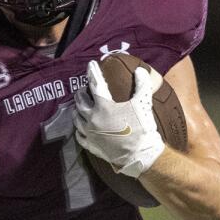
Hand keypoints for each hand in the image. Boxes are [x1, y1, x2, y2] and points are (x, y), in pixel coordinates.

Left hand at [74, 59, 164, 177]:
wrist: (140, 154)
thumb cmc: (142, 127)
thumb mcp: (143, 103)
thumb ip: (142, 85)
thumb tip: (140, 70)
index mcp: (104, 107)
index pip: (95, 85)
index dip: (92, 73)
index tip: (90, 65)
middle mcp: (92, 118)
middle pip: (80, 101)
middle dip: (81, 93)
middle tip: (83, 89)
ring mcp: (89, 133)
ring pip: (76, 118)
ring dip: (77, 109)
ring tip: (79, 106)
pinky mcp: (90, 145)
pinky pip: (78, 135)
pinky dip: (78, 128)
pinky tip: (80, 126)